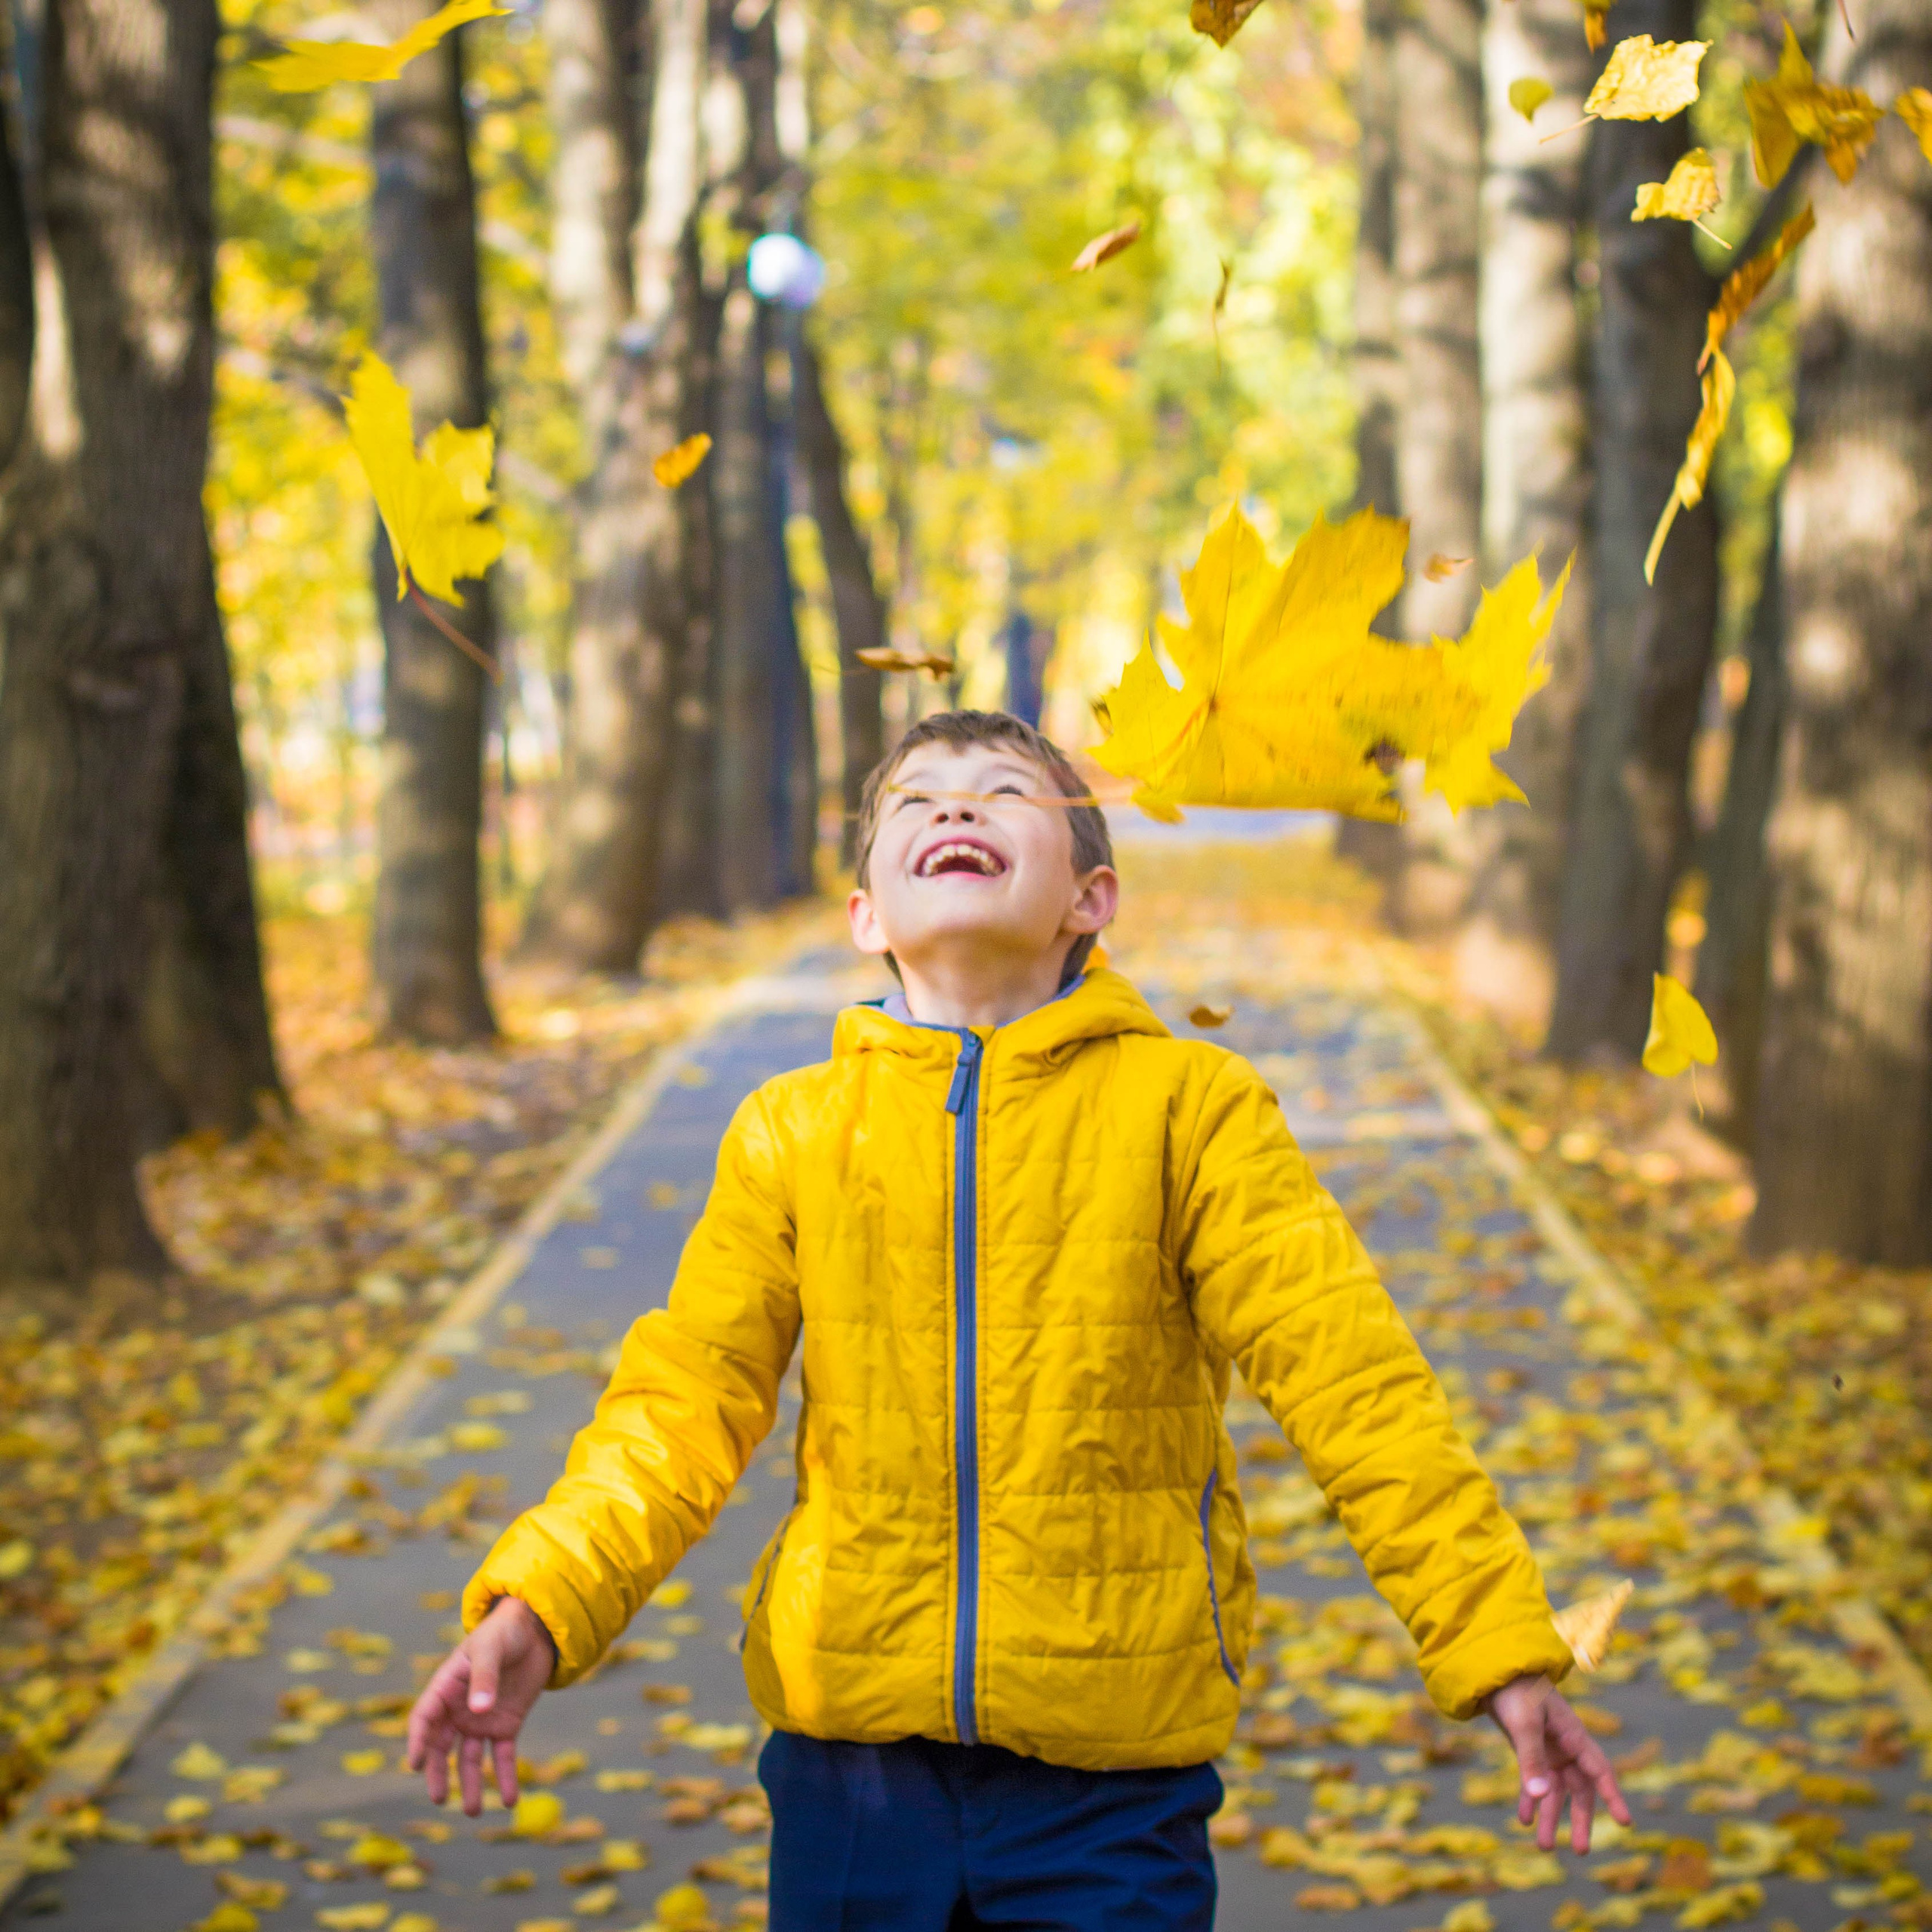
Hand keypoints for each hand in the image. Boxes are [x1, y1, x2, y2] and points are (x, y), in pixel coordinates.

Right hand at [405, 1596, 556, 1814]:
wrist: (536, 1629)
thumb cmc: (504, 1632)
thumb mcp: (491, 1649)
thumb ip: (484, 1678)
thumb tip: (478, 1711)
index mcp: (446, 1687)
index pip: (424, 1719)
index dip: (417, 1741)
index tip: (415, 1765)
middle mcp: (459, 1710)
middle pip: (441, 1747)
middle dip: (438, 1773)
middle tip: (440, 1799)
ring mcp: (482, 1720)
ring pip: (470, 1759)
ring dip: (472, 1785)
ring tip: (474, 1812)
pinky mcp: (507, 1725)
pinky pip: (503, 1756)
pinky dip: (506, 1777)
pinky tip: (511, 1800)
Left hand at [1484, 1674, 1631, 1852]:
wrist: (1494, 1672)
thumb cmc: (1516, 1691)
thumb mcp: (1524, 1724)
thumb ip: (1531, 1759)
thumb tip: (1541, 1797)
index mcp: (1574, 1736)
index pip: (1599, 1771)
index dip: (1612, 1796)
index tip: (1625, 1822)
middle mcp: (1566, 1747)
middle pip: (1580, 1790)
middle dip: (1580, 1820)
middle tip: (1582, 1851)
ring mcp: (1549, 1750)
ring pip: (1555, 1791)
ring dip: (1551, 1817)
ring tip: (1544, 1847)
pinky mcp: (1531, 1751)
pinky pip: (1535, 1782)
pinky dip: (1530, 1800)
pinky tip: (1524, 1820)